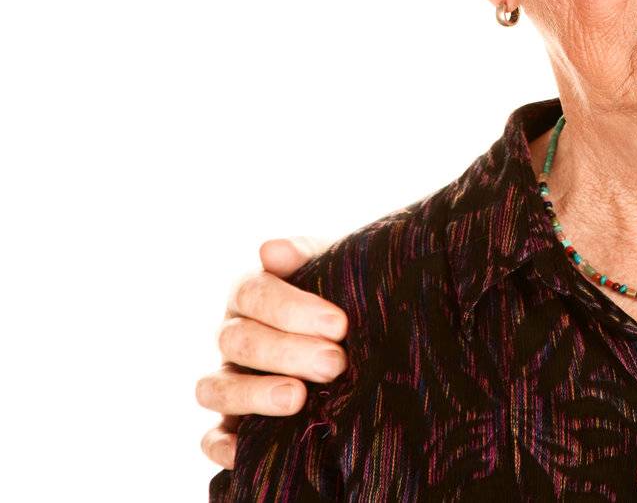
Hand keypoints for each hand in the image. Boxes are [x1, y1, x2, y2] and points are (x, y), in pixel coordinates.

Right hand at [195, 238, 347, 468]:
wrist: (362, 340)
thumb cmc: (345, 298)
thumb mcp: (336, 269)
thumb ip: (308, 255)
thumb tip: (272, 250)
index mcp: (250, 294)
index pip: (254, 292)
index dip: (292, 308)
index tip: (339, 324)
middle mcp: (232, 336)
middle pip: (239, 340)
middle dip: (288, 352)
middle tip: (335, 362)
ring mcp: (227, 380)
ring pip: (215, 388)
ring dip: (254, 394)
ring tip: (297, 398)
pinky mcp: (230, 425)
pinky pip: (210, 439)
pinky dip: (222, 446)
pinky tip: (246, 450)